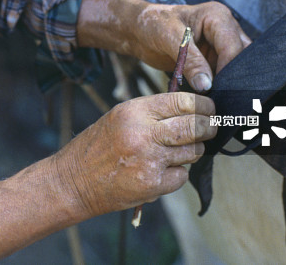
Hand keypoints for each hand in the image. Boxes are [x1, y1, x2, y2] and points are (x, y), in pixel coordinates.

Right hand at [52, 92, 215, 217]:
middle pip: (195, 126)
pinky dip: (177, 174)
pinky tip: (160, 171)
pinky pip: (181, 176)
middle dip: (209, 127)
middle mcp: (143, 133)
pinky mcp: (152, 184)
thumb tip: (192, 109)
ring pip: (193, 151)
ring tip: (177, 151)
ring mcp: (149, 160)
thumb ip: (152, 112)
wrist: (74, 180)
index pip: (183, 101)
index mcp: (134, 111)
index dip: (203, 105)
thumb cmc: (98, 146)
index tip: (210, 108)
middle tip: (211, 127)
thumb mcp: (120, 117)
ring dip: (193, 151)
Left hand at [77, 0, 249, 91]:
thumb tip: (207, 86)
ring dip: (229, 83)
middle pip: (242, 57)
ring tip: (221, 101)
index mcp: (217, 16)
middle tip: (227, 98)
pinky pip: (224, 75)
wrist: (138, 30)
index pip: (233, 46)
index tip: (220, 90)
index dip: (230, 69)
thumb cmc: (152, 24)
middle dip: (235, 77)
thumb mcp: (170, 39)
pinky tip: (214, 99)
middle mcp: (224, 29)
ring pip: (236, 68)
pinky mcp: (213, 59)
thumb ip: (190, 61)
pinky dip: (220, 86)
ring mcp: (220, 45)